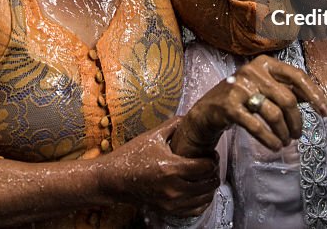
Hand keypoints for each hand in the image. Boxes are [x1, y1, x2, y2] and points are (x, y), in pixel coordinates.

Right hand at [97, 117, 219, 216]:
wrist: (113, 179)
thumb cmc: (131, 156)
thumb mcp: (152, 136)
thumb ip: (174, 125)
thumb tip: (190, 116)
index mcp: (171, 168)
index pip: (206, 167)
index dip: (213, 159)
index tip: (211, 154)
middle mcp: (173, 188)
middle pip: (208, 183)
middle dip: (213, 172)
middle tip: (210, 163)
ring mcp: (171, 202)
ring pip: (205, 198)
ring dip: (209, 186)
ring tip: (206, 176)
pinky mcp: (168, 211)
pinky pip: (195, 210)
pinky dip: (201, 201)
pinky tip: (199, 191)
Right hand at [173, 55, 326, 157]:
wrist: (208, 109)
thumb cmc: (243, 97)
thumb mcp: (265, 87)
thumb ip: (287, 89)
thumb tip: (318, 99)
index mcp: (265, 63)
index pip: (297, 75)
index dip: (314, 94)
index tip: (326, 112)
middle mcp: (252, 70)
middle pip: (288, 99)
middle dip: (296, 121)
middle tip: (297, 134)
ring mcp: (239, 87)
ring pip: (274, 114)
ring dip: (284, 133)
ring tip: (285, 142)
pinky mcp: (229, 106)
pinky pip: (257, 126)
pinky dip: (269, 139)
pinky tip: (274, 146)